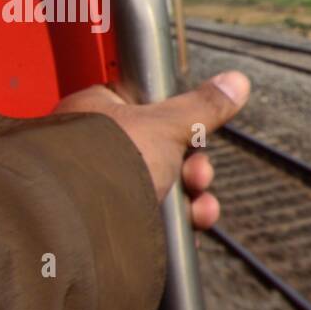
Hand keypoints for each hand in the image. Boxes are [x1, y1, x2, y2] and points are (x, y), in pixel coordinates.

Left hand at [54, 71, 249, 228]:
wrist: (75, 227)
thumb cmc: (103, 164)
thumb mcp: (165, 125)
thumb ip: (202, 106)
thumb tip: (235, 81)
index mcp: (96, 112)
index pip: (147, 107)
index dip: (179, 122)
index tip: (198, 133)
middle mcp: (95, 149)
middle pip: (162, 153)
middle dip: (193, 169)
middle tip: (197, 177)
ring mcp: (102, 188)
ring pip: (162, 188)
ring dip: (192, 200)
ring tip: (199, 210)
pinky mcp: (111, 222)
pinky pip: (154, 219)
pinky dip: (176, 225)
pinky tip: (189, 228)